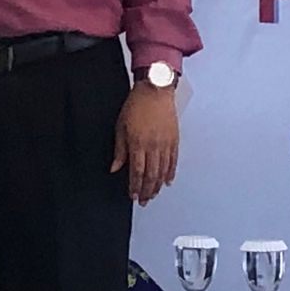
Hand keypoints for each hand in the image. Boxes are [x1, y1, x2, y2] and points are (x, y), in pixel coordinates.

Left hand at [112, 83, 178, 205]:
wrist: (155, 90)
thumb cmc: (136, 105)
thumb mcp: (120, 127)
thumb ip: (119, 150)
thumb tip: (115, 167)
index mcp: (138, 143)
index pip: (137, 172)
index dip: (135, 186)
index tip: (133, 195)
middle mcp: (153, 145)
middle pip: (151, 175)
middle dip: (147, 190)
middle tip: (145, 200)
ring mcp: (165, 143)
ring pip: (163, 171)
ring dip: (158, 185)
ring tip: (154, 194)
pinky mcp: (174, 139)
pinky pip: (173, 160)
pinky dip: (171, 173)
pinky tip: (168, 180)